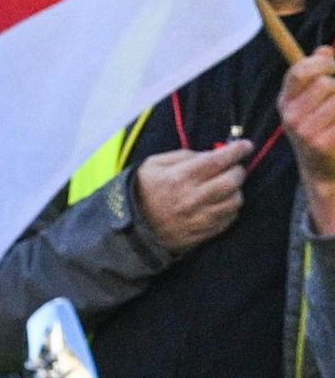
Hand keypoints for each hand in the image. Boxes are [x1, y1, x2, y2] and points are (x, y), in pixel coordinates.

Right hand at [132, 141, 250, 252]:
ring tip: (225, 187)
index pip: (218, 160)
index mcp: (179, 177)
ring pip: (235, 201)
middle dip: (238, 170)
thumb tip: (211, 154)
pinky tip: (220, 203)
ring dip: (235, 191)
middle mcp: (193, 197)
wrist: (132, 226)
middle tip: (234, 167)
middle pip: (232, 181)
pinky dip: (229, 208)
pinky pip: (229, 219)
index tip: (246, 145)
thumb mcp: (154, 164)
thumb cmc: (143, 190)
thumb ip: (184, 156)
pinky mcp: (203, 233)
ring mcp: (200, 218)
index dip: (237, 150)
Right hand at [284, 47, 334, 231]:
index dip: (322, 62)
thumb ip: (316, 75)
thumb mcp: (311, 103)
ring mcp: (304, 131)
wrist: (323, 172)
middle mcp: (290, 115)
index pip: (299, 70)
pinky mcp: (321, 143)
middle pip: (325, 83)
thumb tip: (324, 49)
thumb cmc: (321, 131)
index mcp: (286, 102)